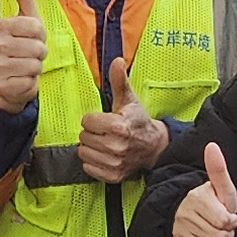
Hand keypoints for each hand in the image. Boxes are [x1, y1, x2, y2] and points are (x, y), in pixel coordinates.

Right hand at [0, 0, 47, 112]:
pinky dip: (30, 83)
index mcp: (2, 26)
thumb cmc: (22, 46)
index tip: (33, 38)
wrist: (10, 82)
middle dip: (39, 53)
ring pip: (34, 65)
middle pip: (37, 47)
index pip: (36, 26)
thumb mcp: (27, 19)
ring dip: (35, 68)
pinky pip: (28, 82)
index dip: (41, 34)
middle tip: (30, 55)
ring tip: (26, 67)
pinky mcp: (0, 85)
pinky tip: (21, 80)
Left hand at [75, 47, 168, 183]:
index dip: (93, 119)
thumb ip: (119, 80)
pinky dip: (93, 162)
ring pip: (83, 152)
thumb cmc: (138, 121)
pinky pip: (88, 168)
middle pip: (83, 137)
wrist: (154, 147)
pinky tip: (105, 155)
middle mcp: (116, 147)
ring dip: (91, 147)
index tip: (105, 119)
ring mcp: (115, 163)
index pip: (86, 121)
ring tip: (105, 143)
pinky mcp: (113, 176)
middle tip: (106, 132)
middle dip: (92, 133)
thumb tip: (117, 60)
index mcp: (119, 126)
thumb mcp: (129, 99)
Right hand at [169, 141, 236, 236]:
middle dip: (226, 234)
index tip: (226, 214)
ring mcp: (178, 233)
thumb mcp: (222, 187)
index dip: (231, 221)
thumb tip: (212, 146)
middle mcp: (183, 215)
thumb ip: (218, 169)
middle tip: (220, 225)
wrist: (195, 218)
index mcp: (196, 198)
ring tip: (213, 232)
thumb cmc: (213, 202)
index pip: (225, 222)